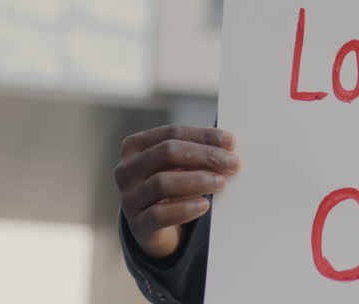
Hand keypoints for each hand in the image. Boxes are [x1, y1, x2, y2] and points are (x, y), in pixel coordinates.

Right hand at [114, 125, 240, 258]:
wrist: (155, 227)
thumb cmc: (172, 185)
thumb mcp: (179, 164)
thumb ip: (197, 151)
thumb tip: (229, 144)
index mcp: (135, 146)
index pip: (172, 133)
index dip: (203, 136)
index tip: (231, 142)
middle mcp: (126, 170)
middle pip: (167, 153)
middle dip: (205, 156)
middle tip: (232, 164)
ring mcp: (128, 198)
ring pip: (162, 183)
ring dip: (197, 181)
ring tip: (221, 183)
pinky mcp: (136, 225)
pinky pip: (159, 215)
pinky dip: (184, 209)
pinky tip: (204, 205)